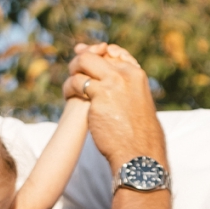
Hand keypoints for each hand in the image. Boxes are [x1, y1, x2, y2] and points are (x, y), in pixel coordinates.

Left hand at [64, 41, 165, 170]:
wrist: (139, 153)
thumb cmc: (141, 136)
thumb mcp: (140, 105)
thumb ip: (128, 91)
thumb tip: (120, 90)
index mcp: (136, 75)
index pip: (112, 54)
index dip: (96, 55)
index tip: (86, 57)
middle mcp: (124, 75)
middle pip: (94, 56)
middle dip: (80, 61)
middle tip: (74, 71)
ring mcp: (111, 84)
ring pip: (82, 64)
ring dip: (72, 75)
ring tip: (70, 88)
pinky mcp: (98, 97)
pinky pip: (76, 83)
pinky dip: (69, 89)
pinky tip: (68, 96)